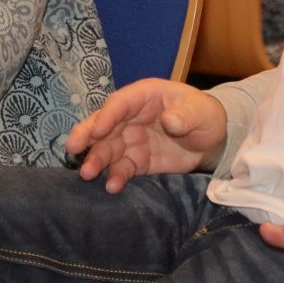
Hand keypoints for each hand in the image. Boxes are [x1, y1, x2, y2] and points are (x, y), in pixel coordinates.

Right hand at [65, 79, 225, 193]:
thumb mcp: (199, 111)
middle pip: (102, 124)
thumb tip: (169, 121)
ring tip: (88, 174)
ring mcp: (131, 139)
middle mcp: (130, 117)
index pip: (119, 103)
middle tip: (72, 148)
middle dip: (86, 135)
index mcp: (143, 96)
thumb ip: (185, 114)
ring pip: (107, 148)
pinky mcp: (136, 161)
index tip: (96, 131)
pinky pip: (122, 168)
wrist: (211, 140)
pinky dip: (116, 177)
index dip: (107, 116)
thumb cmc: (203, 115)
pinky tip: (113, 186)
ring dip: (97, 160)